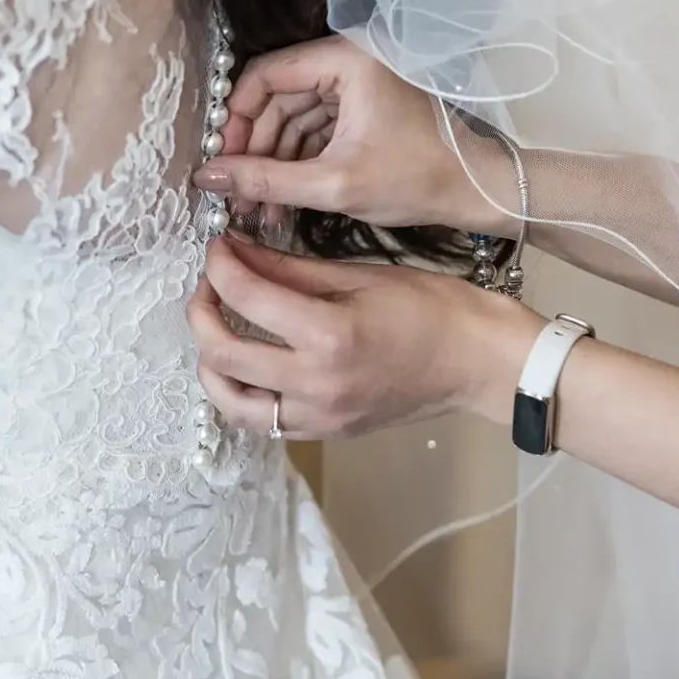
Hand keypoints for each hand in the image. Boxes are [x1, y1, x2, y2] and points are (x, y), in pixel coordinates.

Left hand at [187, 236, 543, 439]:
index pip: (245, 297)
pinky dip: (242, 391)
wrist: (477, 362)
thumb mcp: (359, 275)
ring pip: (230, 401)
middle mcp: (315, 385)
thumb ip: (289, 268)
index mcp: (328, 336)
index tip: (218, 246)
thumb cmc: (431, 308)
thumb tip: (237, 252)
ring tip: (218, 328)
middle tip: (209, 284)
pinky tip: (249, 362)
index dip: (220, 265)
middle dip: (201, 310)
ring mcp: (317, 417)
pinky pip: (262, 420)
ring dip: (211, 362)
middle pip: (222, 353)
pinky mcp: (324, 432)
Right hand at [192, 36, 506, 233]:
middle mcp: (348, 61)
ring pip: (291, 119)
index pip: (266, 75)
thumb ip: (265, 179)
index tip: (220, 162)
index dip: (235, 120)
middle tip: (234, 196)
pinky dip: (295, 165)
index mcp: (347, 60)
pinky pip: (312, 131)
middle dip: (253, 151)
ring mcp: (355, 85)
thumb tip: (207, 178)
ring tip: (256, 210)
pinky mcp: (360, 109)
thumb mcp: (333, 184)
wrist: (477, 192)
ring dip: (271, 164)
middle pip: (276, 99)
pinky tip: (280, 203)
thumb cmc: (418, 180)